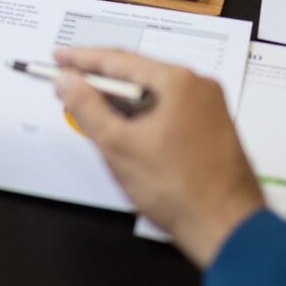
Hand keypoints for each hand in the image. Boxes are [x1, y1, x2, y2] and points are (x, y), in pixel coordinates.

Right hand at [53, 48, 263, 268]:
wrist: (226, 226)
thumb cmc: (179, 190)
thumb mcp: (119, 146)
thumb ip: (88, 108)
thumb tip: (67, 80)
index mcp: (178, 81)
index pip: (119, 59)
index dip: (82, 58)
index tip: (58, 58)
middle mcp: (198, 85)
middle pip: (137, 72)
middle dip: (99, 80)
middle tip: (68, 84)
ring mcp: (208, 106)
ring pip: (152, 92)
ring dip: (120, 100)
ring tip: (90, 108)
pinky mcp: (210, 126)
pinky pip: (168, 108)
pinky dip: (142, 113)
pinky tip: (123, 127)